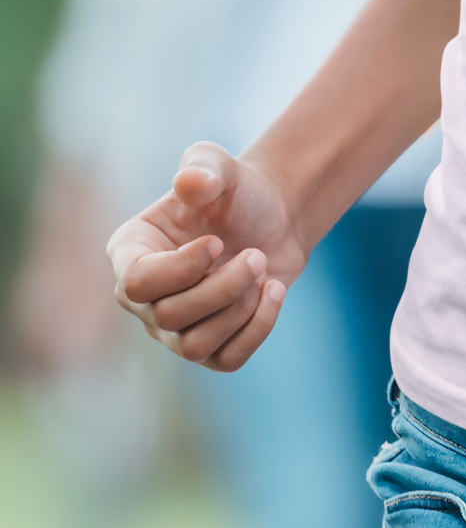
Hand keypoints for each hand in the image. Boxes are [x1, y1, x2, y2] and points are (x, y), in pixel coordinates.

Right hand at [108, 143, 303, 372]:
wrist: (272, 217)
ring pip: (194, 347)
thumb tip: (189, 183)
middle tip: (256, 256)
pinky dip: (257, 328)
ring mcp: (172, 328)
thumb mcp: (221, 167)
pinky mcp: (209, 347)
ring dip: (240, 308)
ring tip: (263, 269)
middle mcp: (142, 297)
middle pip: (169, 318)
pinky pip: (226, 360)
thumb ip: (203, 167)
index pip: (137, 283)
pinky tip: (273, 292)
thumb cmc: (236, 191)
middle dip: (223, 287)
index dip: (181, 269)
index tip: (215, 241)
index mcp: (129, 251)